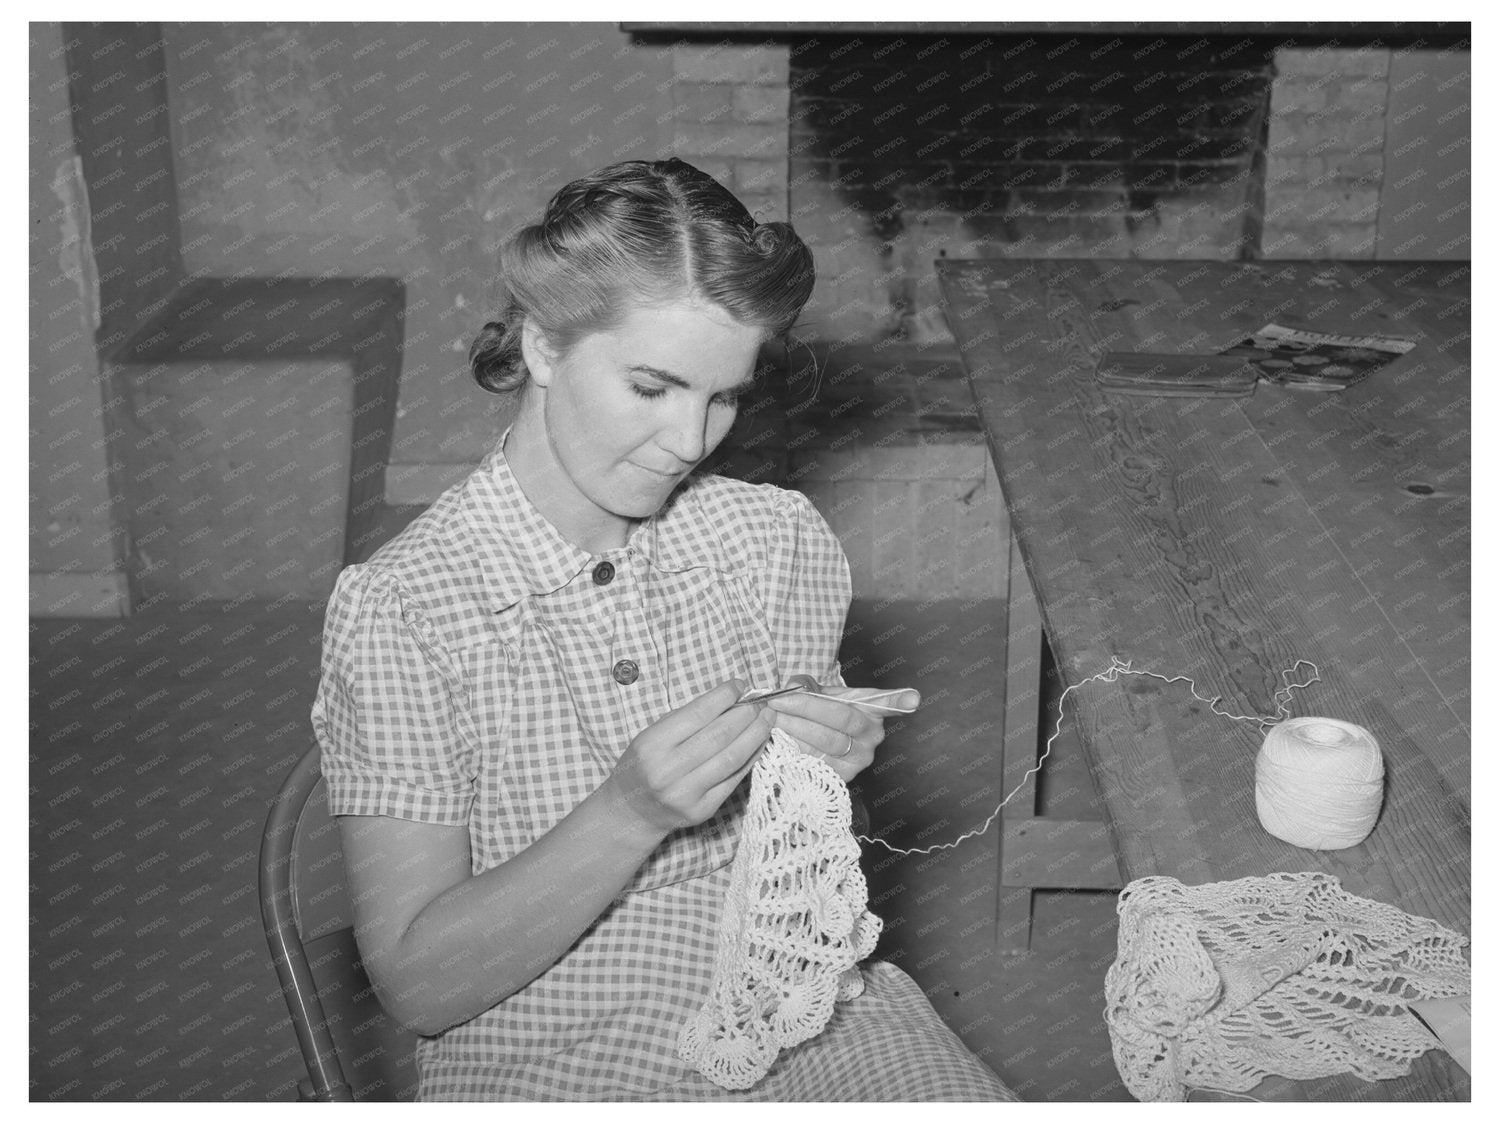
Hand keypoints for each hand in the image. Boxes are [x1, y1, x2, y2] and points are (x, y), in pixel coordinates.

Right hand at [603, 679, 772, 836]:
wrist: (633, 810)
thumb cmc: (645, 764)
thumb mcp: (653, 734)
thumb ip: (688, 719)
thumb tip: (730, 699)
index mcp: (653, 745)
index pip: (697, 714)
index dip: (723, 697)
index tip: (740, 685)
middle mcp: (668, 770)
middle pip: (719, 735)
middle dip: (746, 714)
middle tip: (761, 702)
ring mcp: (686, 793)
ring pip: (732, 758)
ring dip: (755, 735)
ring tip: (767, 719)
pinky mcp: (702, 810)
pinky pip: (734, 779)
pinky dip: (751, 757)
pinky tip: (759, 743)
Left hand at [763, 676, 920, 782]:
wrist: (811, 740)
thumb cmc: (818, 710)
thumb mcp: (816, 692)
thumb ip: (805, 685)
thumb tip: (793, 688)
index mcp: (872, 709)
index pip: (888, 703)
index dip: (900, 700)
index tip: (913, 699)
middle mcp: (872, 734)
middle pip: (841, 718)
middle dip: (806, 707)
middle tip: (778, 700)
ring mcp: (860, 758)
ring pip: (826, 741)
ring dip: (795, 728)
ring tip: (772, 717)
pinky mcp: (844, 777)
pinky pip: (818, 761)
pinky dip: (795, 748)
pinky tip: (779, 738)